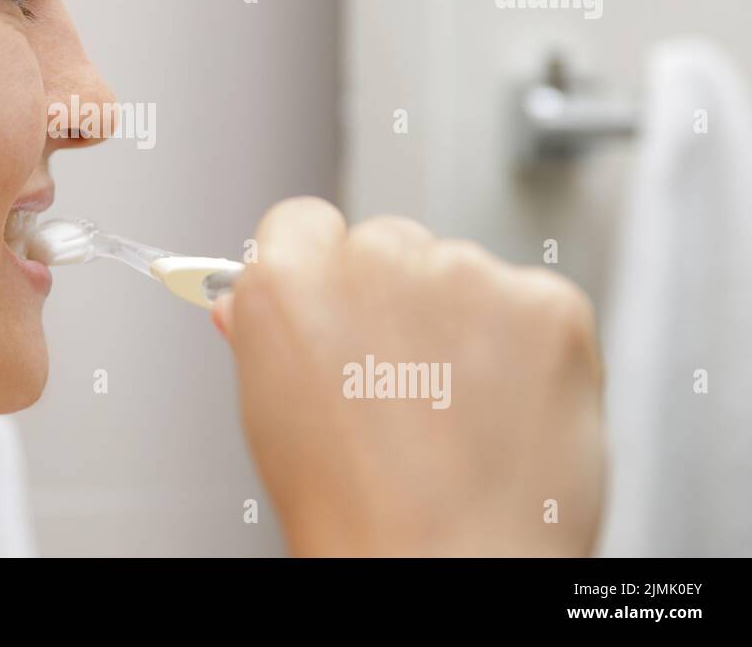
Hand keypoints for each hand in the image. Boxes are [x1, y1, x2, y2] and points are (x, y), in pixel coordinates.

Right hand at [214, 197, 605, 555]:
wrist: (445, 569)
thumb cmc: (354, 513)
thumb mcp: (274, 420)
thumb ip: (267, 339)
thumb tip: (247, 303)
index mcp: (289, 280)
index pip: (303, 222)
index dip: (322, 271)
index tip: (340, 308)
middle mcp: (374, 257)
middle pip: (387, 242)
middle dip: (398, 298)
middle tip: (403, 383)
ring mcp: (466, 273)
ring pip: (462, 274)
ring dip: (465, 324)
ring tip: (459, 416)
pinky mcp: (544, 301)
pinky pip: (531, 304)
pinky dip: (528, 351)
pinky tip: (508, 412)